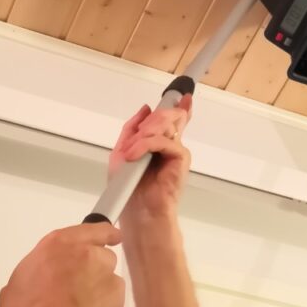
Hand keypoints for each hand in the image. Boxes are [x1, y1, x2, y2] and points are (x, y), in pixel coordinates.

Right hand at [0, 223, 124, 306]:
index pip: (91, 229)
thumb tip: (44, 279)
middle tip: (80, 290)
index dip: (104, 234)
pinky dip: (106, 306)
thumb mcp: (19, 282)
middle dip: (94, 270)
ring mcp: (104, 271)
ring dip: (100, 288)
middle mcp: (85, 251)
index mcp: (57, 244)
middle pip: (101, 254)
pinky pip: (114, 296)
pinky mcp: (117, 293)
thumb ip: (40, 270)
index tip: (112, 237)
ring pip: (109, 276)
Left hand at [109, 94, 192, 224]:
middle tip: (138, 133)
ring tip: (131, 151)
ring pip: (165, 125)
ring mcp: (176, 151)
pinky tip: (135, 155)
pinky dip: (146, 145)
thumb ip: (132, 128)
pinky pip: (165, 141)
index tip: (184, 96)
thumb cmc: (129, 186)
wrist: (137, 210)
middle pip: (168, 116)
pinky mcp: (181, 159)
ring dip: (145, 134)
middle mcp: (170, 144)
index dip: (179, 106)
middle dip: (151, 120)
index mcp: (158, 141)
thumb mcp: (122, 151)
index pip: (173, 118)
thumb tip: (145, 108)